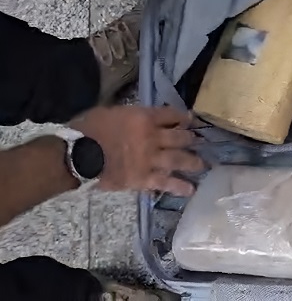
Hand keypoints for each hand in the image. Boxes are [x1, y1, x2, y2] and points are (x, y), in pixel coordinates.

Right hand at [70, 106, 204, 195]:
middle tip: (200, 142)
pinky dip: (179, 186)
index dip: (182, 117)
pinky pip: (166, 182)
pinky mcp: (143, 178)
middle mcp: (153, 137)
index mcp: (143, 118)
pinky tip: (190, 189)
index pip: (170, 114)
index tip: (190, 120)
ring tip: (202, 165)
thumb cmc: (88, 129)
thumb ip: (130, 115)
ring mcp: (150, 159)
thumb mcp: (111, 112)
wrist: (77, 155)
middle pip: (180, 137)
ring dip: (193, 162)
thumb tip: (139, 118)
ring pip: (179, 159)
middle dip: (191, 139)